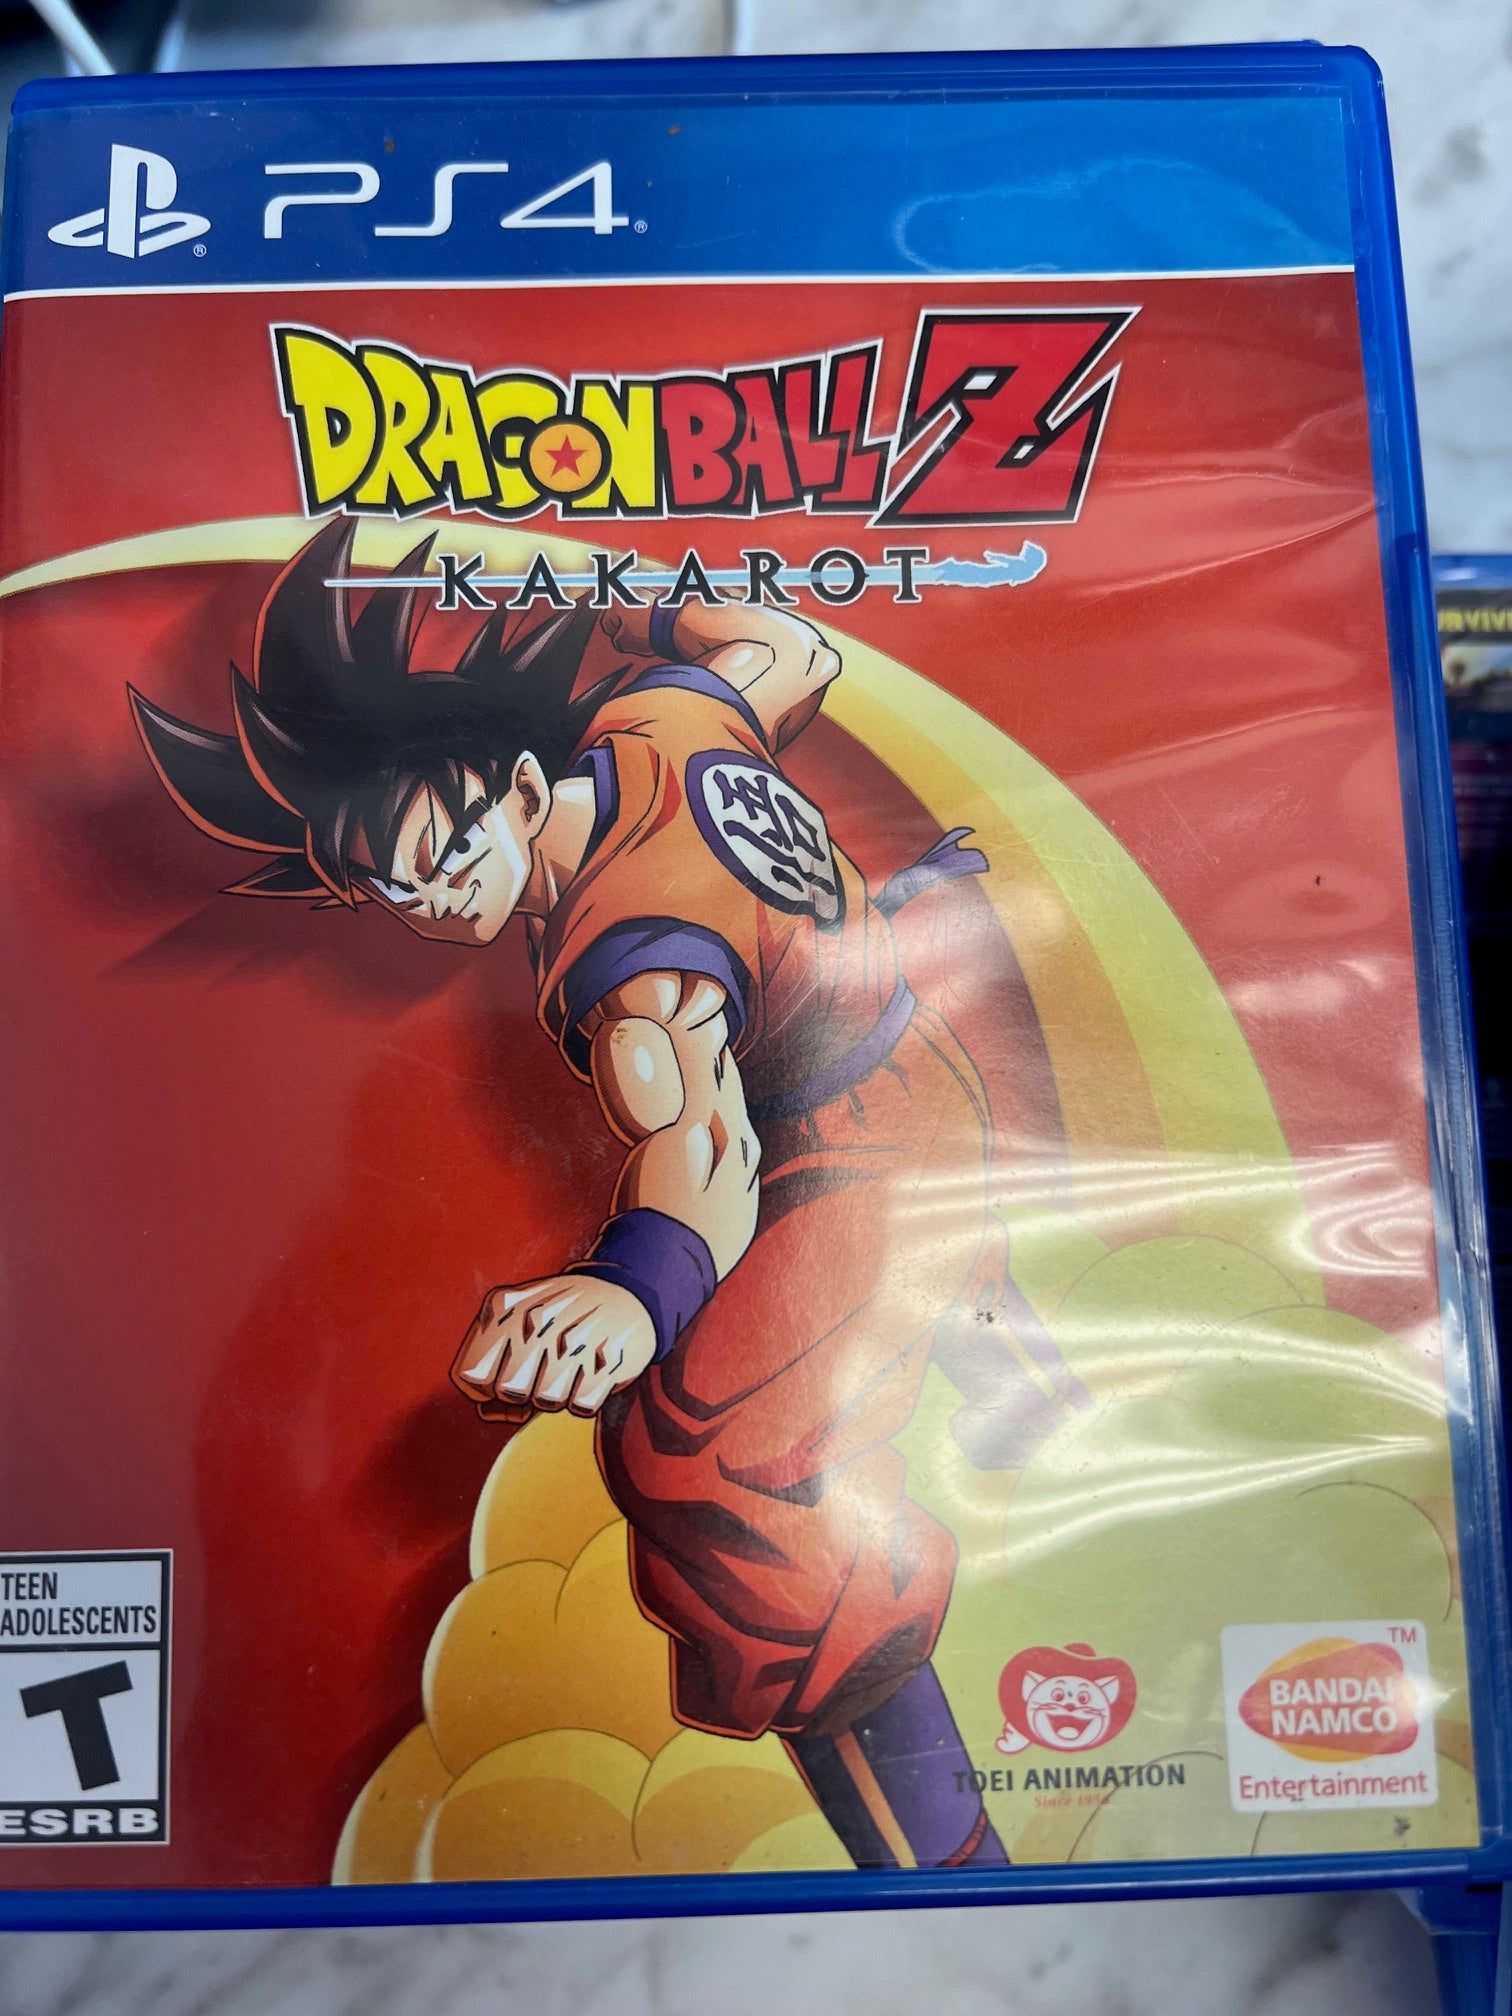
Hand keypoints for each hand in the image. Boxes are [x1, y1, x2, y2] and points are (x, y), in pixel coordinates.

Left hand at [450, 1275, 657, 1421]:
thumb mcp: (520, 1319)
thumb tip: (485, 1411)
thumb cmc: (562, 1313)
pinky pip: (581, 1405)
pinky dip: (584, 1397)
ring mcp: (576, 1337)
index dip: (484, 1388)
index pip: (471, 1376)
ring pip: (546, 1401)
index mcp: (507, 1306)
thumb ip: (493, 1362)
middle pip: (510, 1391)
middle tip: (541, 1371)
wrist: (630, 1291)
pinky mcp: (610, 1359)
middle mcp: (539, 1318)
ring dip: (556, 1395)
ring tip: (569, 1368)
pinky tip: (591, 1372)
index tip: (500, 1378)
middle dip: (523, 1391)